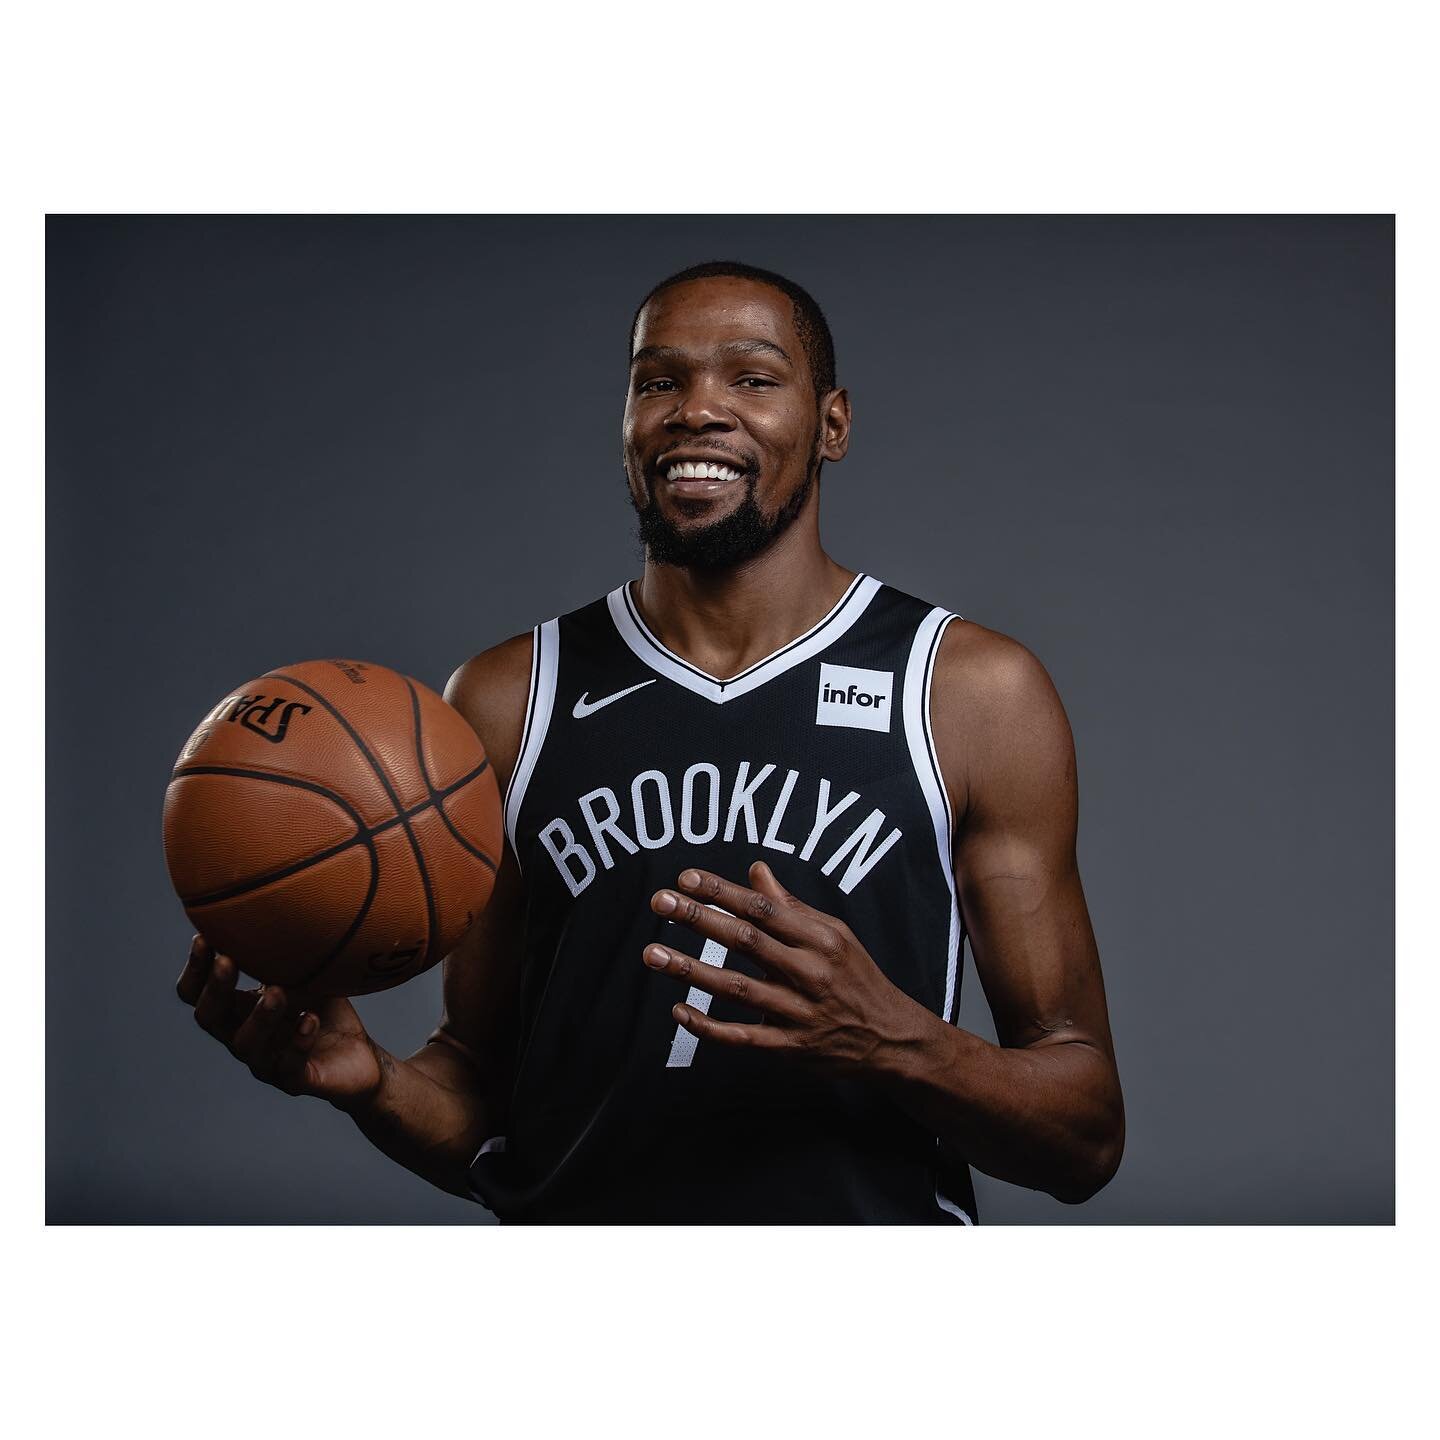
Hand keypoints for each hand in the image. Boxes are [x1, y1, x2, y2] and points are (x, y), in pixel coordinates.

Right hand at [175, 935, 384, 1110]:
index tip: (203, 938)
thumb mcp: (309, 974)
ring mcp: (266, 1062)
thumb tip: (280, 902)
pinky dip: (298, 1042)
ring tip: (277, 991)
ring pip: (246, 1045)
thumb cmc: (326, 1008)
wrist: (360, 1056)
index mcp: (238, 1010)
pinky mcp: (295, 1081)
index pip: (198, 994)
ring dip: (259, 1016)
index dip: (194, 971)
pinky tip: (310, 1020)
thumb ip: (289, 950)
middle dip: (215, 988)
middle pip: (209, 1018)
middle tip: (227, 960)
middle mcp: (243, 1036)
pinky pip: (289, 1066)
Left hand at [644, 861, 924, 1071]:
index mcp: (820, 938)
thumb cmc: (856, 977)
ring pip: (737, 988)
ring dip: (691, 970)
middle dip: (699, 919)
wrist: (891, 1038)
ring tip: (653, 954)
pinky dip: (709, 1026)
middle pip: (746, 940)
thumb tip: (756, 870)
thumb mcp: (834, 934)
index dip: (723, 892)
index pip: (763, 908)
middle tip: (659, 902)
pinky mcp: (790, 1047)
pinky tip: (679, 1011)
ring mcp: (799, 1012)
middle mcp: (810, 972)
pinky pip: (743, 1036)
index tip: (685, 878)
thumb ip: (791, 905)